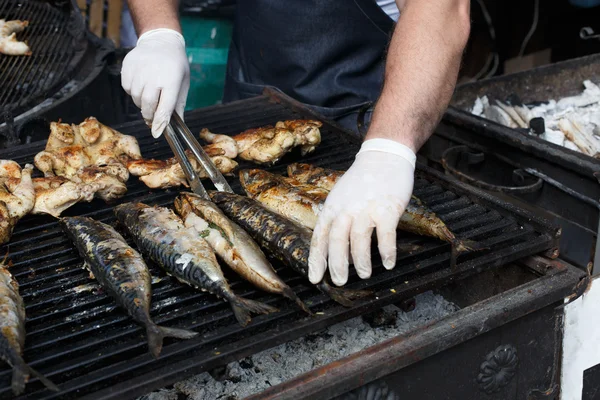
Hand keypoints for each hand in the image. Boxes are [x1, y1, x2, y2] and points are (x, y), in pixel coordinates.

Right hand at [121, 28, 189, 137]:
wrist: (161, 40)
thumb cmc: (175, 65)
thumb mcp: (183, 83)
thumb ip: (179, 105)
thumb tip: (178, 125)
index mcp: (172, 81)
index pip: (164, 108)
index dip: (160, 123)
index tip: (156, 133)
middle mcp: (154, 75)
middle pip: (147, 105)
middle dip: (149, 115)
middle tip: (152, 118)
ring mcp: (139, 69)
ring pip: (135, 97)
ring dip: (141, 103)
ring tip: (149, 95)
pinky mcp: (127, 66)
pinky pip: (126, 88)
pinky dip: (132, 91)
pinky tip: (141, 84)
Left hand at [308, 138, 415, 285]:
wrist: (384, 156)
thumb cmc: (362, 180)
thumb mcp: (340, 196)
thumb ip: (335, 218)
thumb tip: (331, 246)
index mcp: (332, 207)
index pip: (320, 237)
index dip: (317, 259)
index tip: (315, 278)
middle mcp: (346, 209)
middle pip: (336, 241)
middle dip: (337, 265)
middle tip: (340, 282)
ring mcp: (366, 209)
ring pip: (359, 241)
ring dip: (361, 261)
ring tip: (365, 274)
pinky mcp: (387, 209)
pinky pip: (385, 236)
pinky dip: (386, 252)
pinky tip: (388, 264)